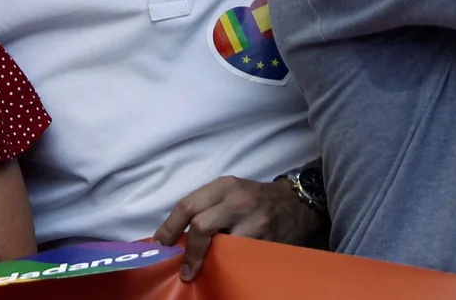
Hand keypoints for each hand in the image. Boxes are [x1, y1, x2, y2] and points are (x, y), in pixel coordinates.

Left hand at [153, 176, 317, 280]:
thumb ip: (207, 207)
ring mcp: (254, 221)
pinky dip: (228, 263)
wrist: (297, 202)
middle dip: (187, 250)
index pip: (187, 205)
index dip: (169, 228)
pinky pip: (240, 256)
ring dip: (206, 259)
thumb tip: (176, 236)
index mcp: (223, 186)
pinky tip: (223, 267)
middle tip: (182, 267)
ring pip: (220, 244)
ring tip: (198, 269)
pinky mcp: (267, 240)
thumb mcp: (230, 193)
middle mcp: (237, 200)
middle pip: (200, 224)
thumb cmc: (256, 199)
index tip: (159, 246)